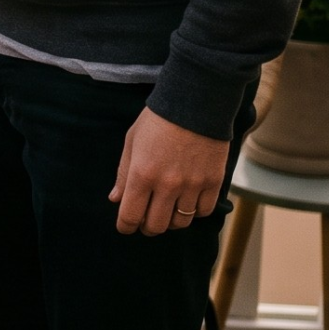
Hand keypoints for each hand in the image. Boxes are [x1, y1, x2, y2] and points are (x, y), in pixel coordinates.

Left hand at [109, 108, 229, 236]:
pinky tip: (188, 201)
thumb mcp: (132, 142)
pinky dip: (194, 211)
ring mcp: (192, 185)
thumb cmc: (158, 120)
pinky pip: (203, 211)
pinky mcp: (213, 182)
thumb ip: (123, 174)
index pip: (130, 216)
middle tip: (146, 220)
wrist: (196, 102)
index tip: (126, 226)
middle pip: (156, 225)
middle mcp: (167, 184)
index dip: (126, 226)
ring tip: (168, 209)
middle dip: (147, 227)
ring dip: (171, 220)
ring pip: (180, 222)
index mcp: (142, 174)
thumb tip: (115, 199)